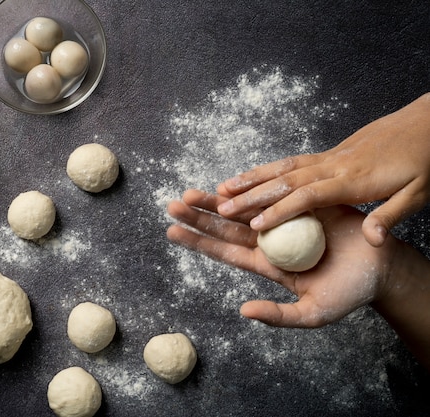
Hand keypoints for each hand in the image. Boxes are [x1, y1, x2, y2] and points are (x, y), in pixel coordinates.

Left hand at [167, 189, 397, 327]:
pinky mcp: (302, 203)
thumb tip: (243, 311)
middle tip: (172, 205)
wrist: (381, 269)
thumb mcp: (313, 313)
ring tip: (190, 192)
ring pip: (243, 207)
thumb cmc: (348, 293)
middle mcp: (268, 240)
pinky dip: (252, 187)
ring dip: (217, 199)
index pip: (224, 252)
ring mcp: (283, 220)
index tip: (172, 231)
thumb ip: (279, 315)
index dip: (199, 241)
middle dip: (199, 215)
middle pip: (226, 227)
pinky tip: (230, 182)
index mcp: (266, 264)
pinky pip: (273, 193)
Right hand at [217, 93, 429, 246]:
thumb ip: (392, 215)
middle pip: (285, 180)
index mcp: (356, 180)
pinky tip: (251, 176)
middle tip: (220, 206)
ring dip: (251, 178)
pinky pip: (291, 162)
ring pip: (282, 167)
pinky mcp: (330, 153)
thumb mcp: (420, 193)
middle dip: (250, 194)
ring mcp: (330, 157)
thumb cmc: (425, 160)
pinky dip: (267, 169)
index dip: (280, 210)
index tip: (255, 225)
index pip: (309, 196)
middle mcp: (335, 166)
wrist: (428, 123)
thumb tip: (372, 239)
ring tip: (222, 188)